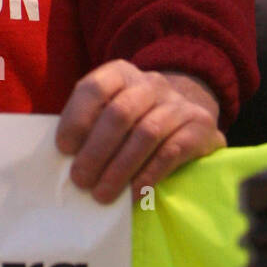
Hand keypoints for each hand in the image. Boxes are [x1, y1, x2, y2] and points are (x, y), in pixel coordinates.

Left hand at [56, 60, 224, 203]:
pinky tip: (133, 193)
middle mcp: (151, 83)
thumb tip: (67, 155)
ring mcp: (178, 103)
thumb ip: (90, 123)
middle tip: (80, 180)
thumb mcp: (110, 108)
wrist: (187, 113)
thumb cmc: (136, 117)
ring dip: (119, 168)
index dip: (77, 119)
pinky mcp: (201, 126)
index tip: (65, 149)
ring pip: (146, 134)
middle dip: (96, 150)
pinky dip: (148, 175)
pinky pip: (171, 152)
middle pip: (120, 113)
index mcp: (121, 73)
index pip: (94, 88)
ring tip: (102, 194)